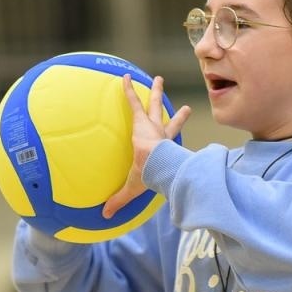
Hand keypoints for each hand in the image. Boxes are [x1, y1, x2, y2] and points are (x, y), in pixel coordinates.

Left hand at [102, 74, 190, 217]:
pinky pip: (134, 101)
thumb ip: (119, 200)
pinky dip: (128, 88)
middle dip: (177, 115)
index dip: (178, 136)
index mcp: (165, 150)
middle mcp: (162, 136)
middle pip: (169, 122)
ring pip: (154, 105)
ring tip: (158, 79)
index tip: (185, 132)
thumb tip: (105, 215)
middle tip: (185, 107)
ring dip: (156, 92)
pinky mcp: (142, 120)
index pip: (172, 142)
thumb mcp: (133, 189)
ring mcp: (153, 126)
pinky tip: (124, 77)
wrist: (156, 166)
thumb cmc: (149, 177)